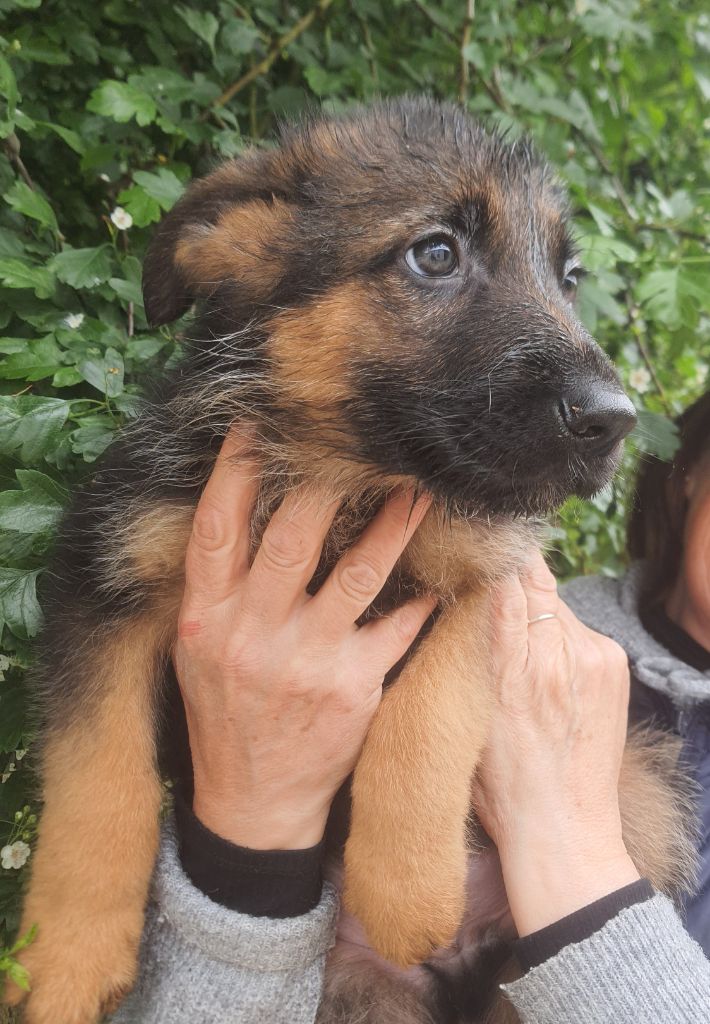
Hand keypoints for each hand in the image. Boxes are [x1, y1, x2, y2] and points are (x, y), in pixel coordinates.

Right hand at [173, 429, 434, 850]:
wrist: (253, 803)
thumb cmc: (225, 715)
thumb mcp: (199, 651)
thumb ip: (218, 588)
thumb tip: (241, 509)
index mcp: (209, 617)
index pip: (216, 527)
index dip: (235, 470)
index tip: (259, 423)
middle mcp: (254, 634)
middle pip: (291, 538)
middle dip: (324, 482)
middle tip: (358, 439)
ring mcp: (307, 661)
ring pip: (357, 572)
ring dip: (393, 523)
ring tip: (420, 487)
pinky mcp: (355, 686)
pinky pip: (398, 627)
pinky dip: (423, 597)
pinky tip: (444, 571)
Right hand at [474, 551, 639, 935]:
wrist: (563, 828)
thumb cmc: (499, 782)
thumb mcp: (465, 713)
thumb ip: (469, 646)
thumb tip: (467, 590)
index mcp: (514, 666)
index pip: (506, 581)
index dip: (491, 556)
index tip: (473, 541)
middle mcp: (562, 652)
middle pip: (534, 584)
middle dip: (510, 581)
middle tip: (486, 586)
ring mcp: (596, 656)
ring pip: (556, 605)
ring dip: (536, 612)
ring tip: (517, 650)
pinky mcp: (615, 664)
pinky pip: (578, 628)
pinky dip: (558, 635)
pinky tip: (545, 668)